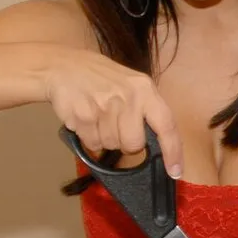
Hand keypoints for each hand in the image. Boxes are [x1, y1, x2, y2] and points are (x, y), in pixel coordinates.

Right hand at [45, 48, 182, 177]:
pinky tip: (85, 118)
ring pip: (111, 146)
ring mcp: (105, 105)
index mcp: (144, 89)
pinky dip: (88, 137)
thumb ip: (146, 110)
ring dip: (103, 138)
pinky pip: (92, 144)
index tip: (175, 172)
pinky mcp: (84, 115)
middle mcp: (128, 96)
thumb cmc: (99, 78)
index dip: (173, 152)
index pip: (166, 125)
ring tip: (97, 115)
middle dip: (125, 143)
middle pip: (135, 144)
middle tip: (115, 125)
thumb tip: (159, 145)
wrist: (62, 66)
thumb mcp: (130, 84)